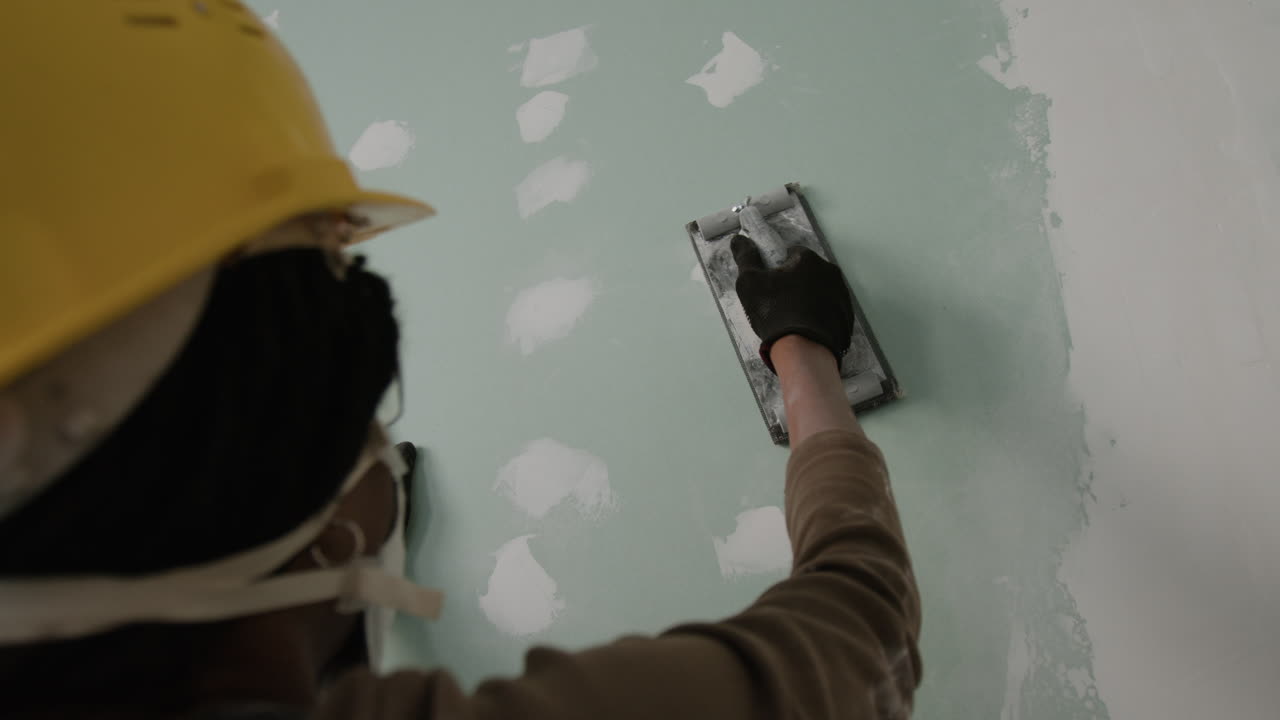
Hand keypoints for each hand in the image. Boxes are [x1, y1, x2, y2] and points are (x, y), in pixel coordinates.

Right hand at [731, 235, 854, 370]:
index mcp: (808, 259)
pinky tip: (808, 328)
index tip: (772, 285)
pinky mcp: (847, 316)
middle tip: (780, 303)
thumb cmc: (773, 312)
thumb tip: (739, 239)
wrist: (803, 350)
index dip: (779, 267)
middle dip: (796, 282)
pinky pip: (831, 309)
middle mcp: (831, 271)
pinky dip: (820, 315)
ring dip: (810, 298)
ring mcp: (843, 294)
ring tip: (794, 319)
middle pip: (809, 271)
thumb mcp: (750, 283)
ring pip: (821, 290)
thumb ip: (746, 257)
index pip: (792, 253)